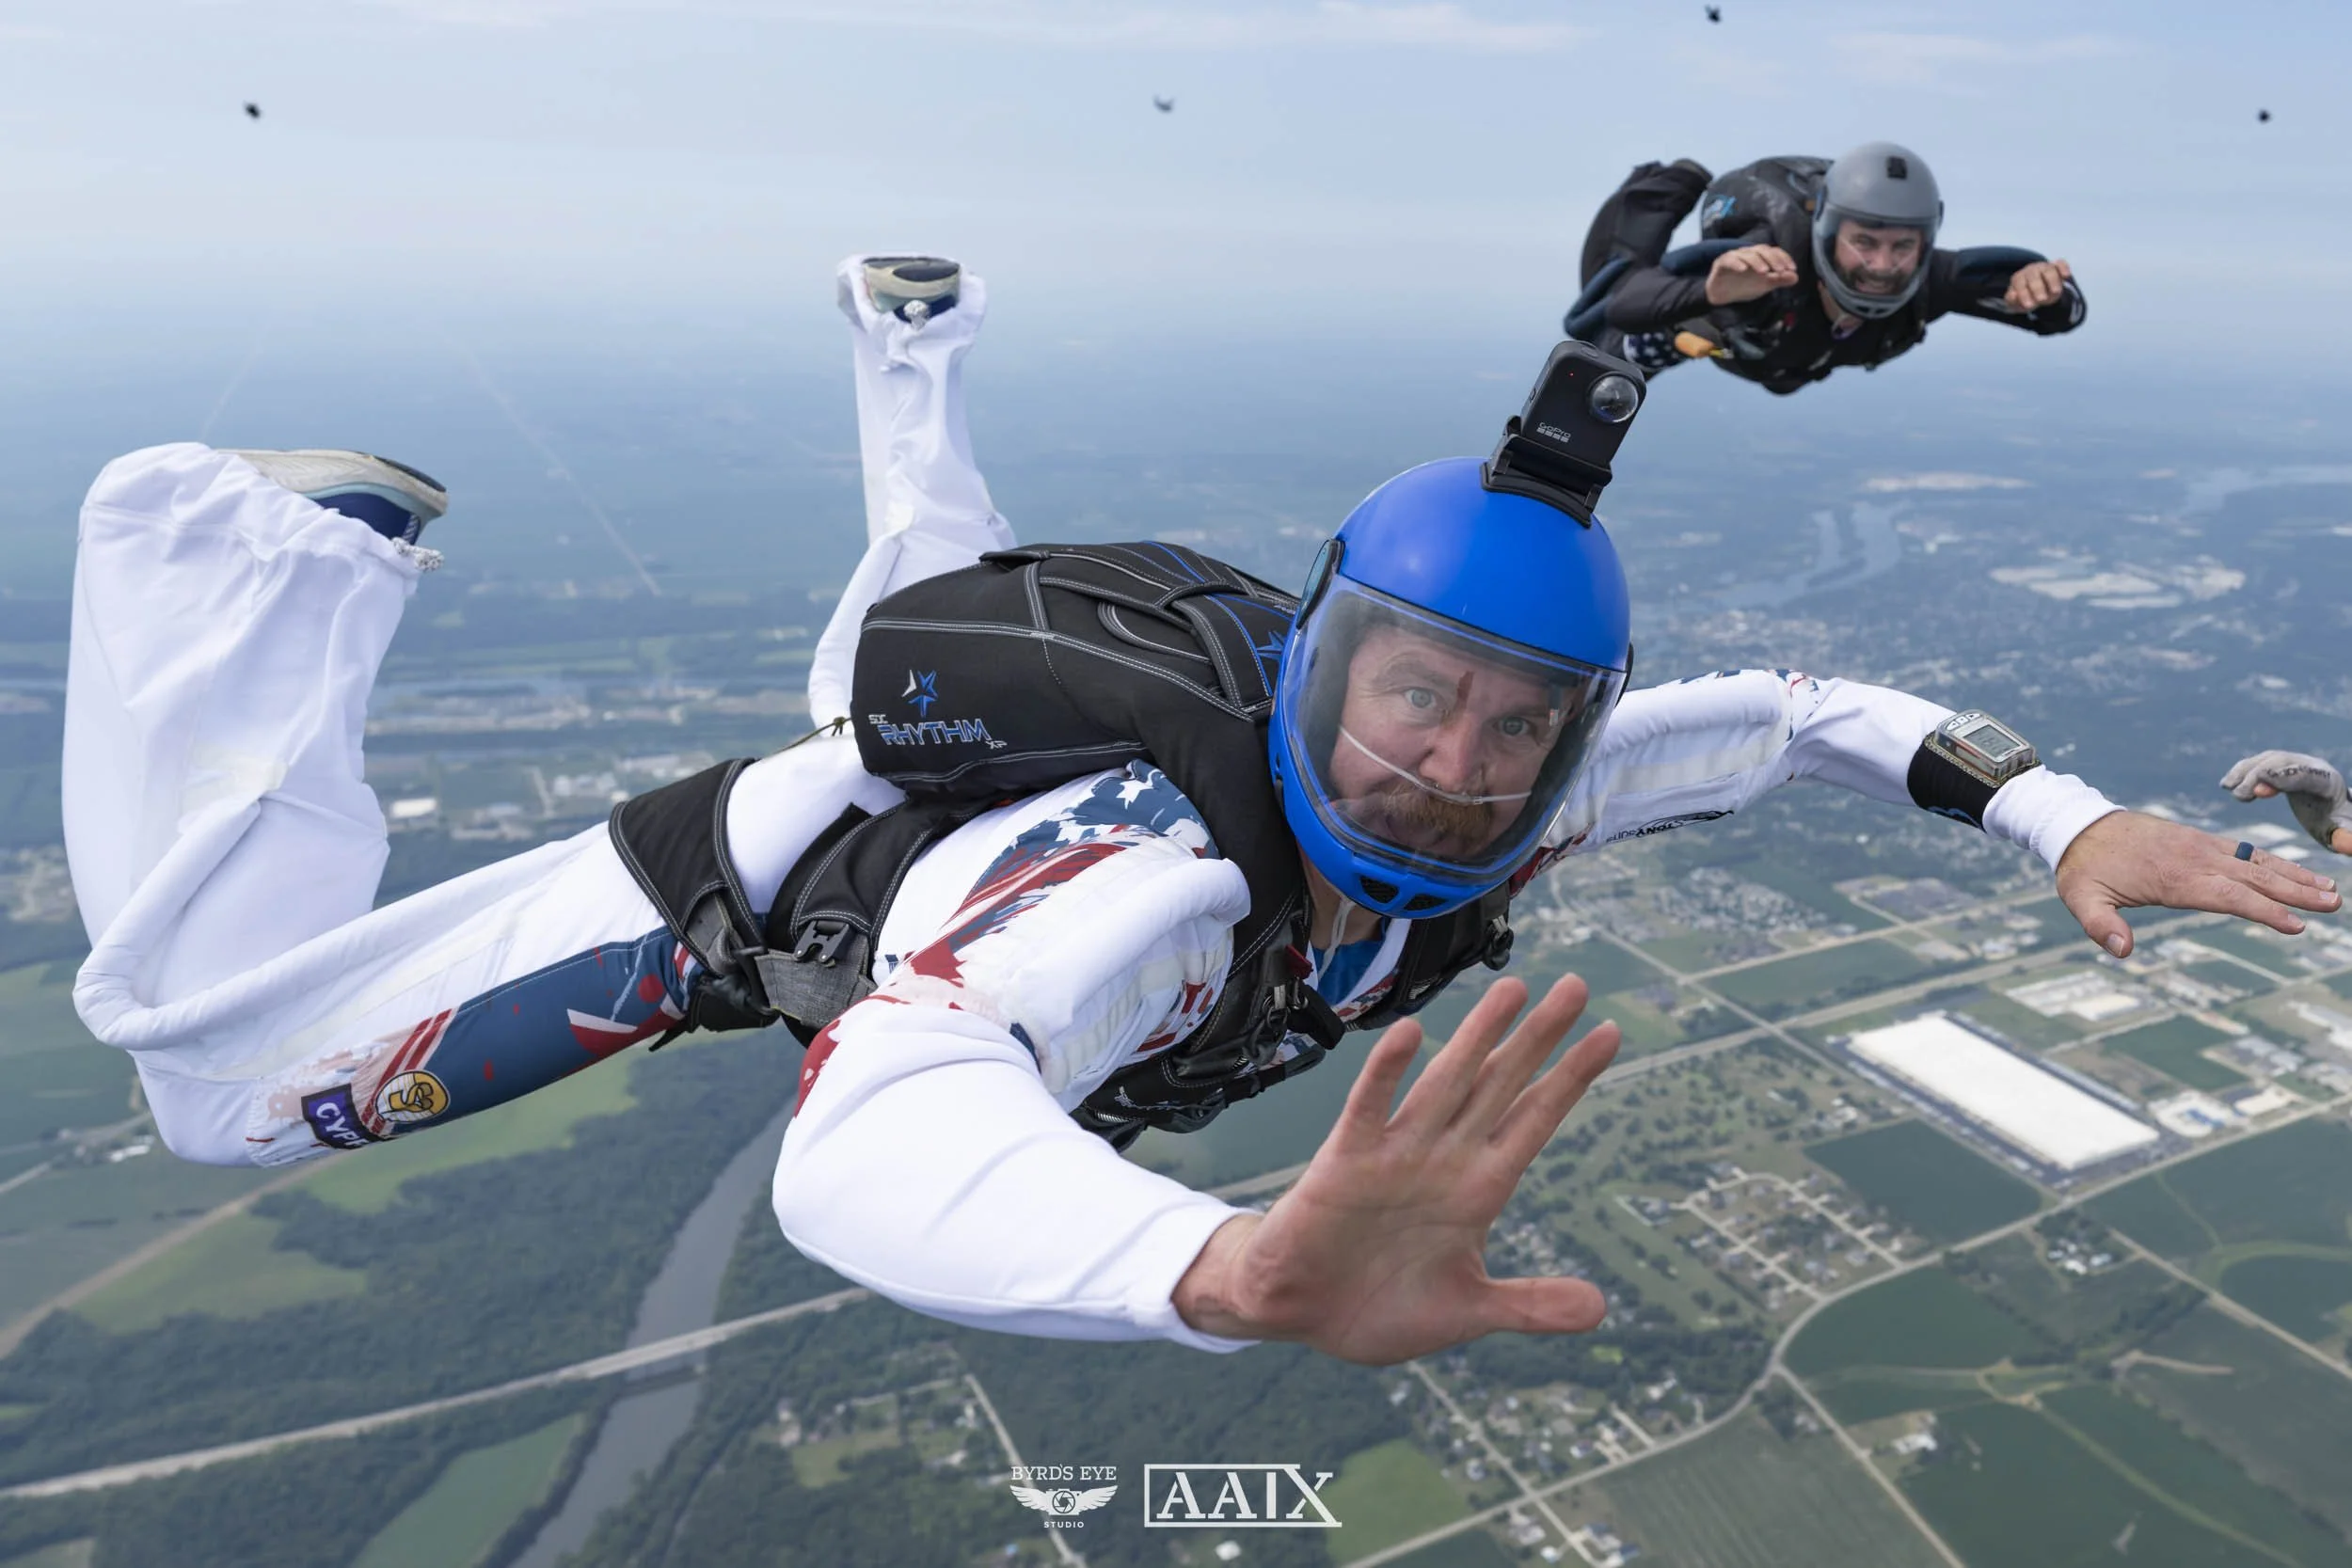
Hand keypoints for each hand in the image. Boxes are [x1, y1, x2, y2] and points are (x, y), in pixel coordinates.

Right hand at [1173, 976, 1619, 1364]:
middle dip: (1538, 1039)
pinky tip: (1409, 1034)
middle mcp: (1444, 1159)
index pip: (1534, 1120)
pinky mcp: (1346, 1163)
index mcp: (1479, 1190)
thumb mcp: (1468, 1311)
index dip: (1570, 1079)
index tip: (1609, 1034)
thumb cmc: (1381, 1306)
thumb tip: (1600, 1311)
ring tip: (1512, 990)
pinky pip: (1370, 1109)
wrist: (1301, 1315)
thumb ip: (1529, 1305)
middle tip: (1576, 986)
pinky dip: (1387, 1074)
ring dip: (1478, 1038)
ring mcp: (1397, 1156)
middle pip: (1501, 1086)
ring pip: (1446, 1083)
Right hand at [1704, 244, 1799, 306]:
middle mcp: (1747, 253)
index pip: (1773, 251)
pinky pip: (1729, 260)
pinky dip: (1736, 263)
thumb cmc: (1742, 286)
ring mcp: (1734, 257)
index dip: (1783, 258)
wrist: (1720, 296)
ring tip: (1765, 272)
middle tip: (1780, 270)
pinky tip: (1743, 269)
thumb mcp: (1764, 285)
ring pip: (1747, 254)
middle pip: (1761, 250)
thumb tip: (1795, 277)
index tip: (1792, 269)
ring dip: (1757, 261)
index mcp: (1759, 256)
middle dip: (1773, 259)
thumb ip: (1778, 280)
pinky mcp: (1720, 263)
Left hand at [2002, 258, 2071, 312]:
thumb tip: (2013, 295)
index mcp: (2019, 279)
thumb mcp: (2015, 304)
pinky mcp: (2057, 267)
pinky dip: (2064, 268)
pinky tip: (2066, 275)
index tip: (2029, 305)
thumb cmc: (2024, 298)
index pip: (2020, 284)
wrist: (2036, 292)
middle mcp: (2031, 271)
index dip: (2024, 294)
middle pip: (2034, 276)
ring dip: (2052, 280)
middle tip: (2041, 299)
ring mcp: (2044, 268)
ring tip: (2056, 292)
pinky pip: (2060, 264)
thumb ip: (2012, 301)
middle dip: (2038, 288)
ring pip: (2048, 269)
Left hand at [2055, 810, 2340, 958]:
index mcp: (2175, 878)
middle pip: (2254, 877)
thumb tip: (2122, 951)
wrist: (2079, 824)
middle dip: (2296, 892)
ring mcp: (2200, 846)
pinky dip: (2272, 861)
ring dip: (2294, 875)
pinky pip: (2243, 851)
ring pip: (2256, 861)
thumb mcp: (2081, 900)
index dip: (2264, 911)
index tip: (2296, 926)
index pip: (2229, 896)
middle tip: (2334, 903)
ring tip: (2329, 889)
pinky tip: (2293, 871)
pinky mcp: (2199, 840)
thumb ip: (2101, 926)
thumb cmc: (2083, 867)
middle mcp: (2195, 859)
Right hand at [2221, 749, 2351, 854]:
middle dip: (2258, 775)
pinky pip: (2260, 763)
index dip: (2282, 779)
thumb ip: (2346, 838)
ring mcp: (2295, 763)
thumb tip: (2350, 847)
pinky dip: (2242, 771)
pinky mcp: (2282, 767)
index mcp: (2328, 782)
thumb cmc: (2339, 825)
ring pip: (2268, 759)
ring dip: (2245, 770)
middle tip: (2240, 796)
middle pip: (2281, 762)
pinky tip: (2227, 785)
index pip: (2304, 774)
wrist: (2338, 810)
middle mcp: (2311, 766)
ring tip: (2228, 788)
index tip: (2258, 789)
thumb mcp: (2343, 833)